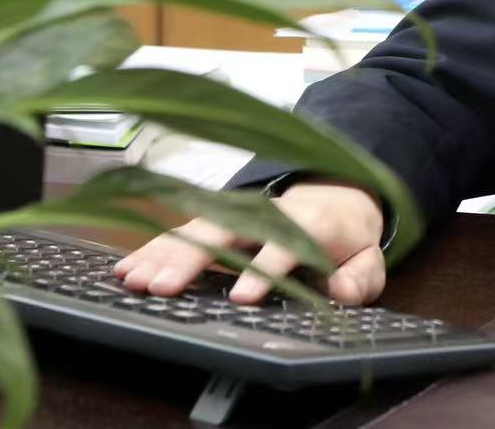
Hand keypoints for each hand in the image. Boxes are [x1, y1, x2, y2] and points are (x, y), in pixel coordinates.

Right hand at [112, 180, 387, 304]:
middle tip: (164, 288)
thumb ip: (359, 278)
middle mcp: (267, 213)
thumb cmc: (347, 238)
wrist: (336, 196)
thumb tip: (338, 291)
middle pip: (226, 233)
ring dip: (163, 253)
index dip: (264, 271)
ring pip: (197, 229)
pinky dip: (153, 248)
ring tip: (133, 279)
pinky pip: (183, 231)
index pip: (283, 248)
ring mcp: (239, 213)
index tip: (241, 297)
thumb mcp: (367, 259)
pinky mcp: (219, 219)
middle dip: (192, 259)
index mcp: (309, 224)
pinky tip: (127, 267)